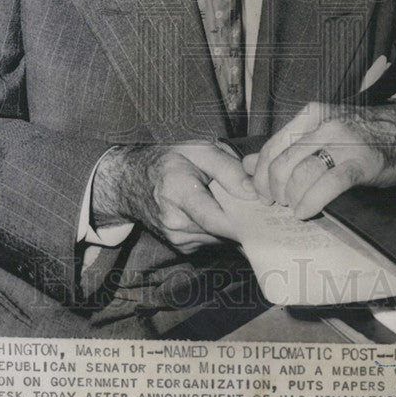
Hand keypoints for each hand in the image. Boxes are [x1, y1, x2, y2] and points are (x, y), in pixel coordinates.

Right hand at [92, 141, 255, 253]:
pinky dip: (220, 228)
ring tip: (231, 201)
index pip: (213, 216)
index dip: (242, 220)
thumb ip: (227, 168)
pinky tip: (216, 209)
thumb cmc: (167, 159)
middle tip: (259, 204)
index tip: (264, 216)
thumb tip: (252, 192)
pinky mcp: (181, 247)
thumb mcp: (198, 149)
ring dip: (231, 222)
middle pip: (222, 227)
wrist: (131, 180)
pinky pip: (212, 239)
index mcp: (176, 190)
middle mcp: (174, 220)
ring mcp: (176, 237)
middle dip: (243, 217)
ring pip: (220, 236)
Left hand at [243, 97, 395, 218]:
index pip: (271, 147)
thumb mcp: (322, 133)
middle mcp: (323, 124)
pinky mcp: (361, 162)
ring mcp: (343, 142)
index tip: (264, 194)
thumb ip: (287, 147)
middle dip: (274, 192)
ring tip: (297, 207)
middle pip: (281, 164)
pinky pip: (327, 185)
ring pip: (300, 175)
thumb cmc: (364, 135)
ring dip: (292, 199)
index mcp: (310, 115)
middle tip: (281, 204)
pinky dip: (311, 202)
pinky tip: (307, 211)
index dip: (261, 176)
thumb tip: (248, 165)